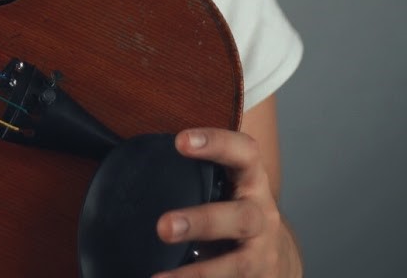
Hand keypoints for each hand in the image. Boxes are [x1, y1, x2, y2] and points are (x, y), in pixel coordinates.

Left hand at [153, 127, 298, 277]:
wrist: (277, 254)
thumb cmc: (234, 207)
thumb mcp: (225, 184)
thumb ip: (194, 173)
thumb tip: (128, 161)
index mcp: (251, 180)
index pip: (243, 152)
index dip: (216, 143)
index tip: (181, 142)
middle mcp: (261, 215)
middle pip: (240, 217)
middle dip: (202, 223)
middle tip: (163, 227)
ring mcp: (262, 252)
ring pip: (237, 264)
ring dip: (199, 273)